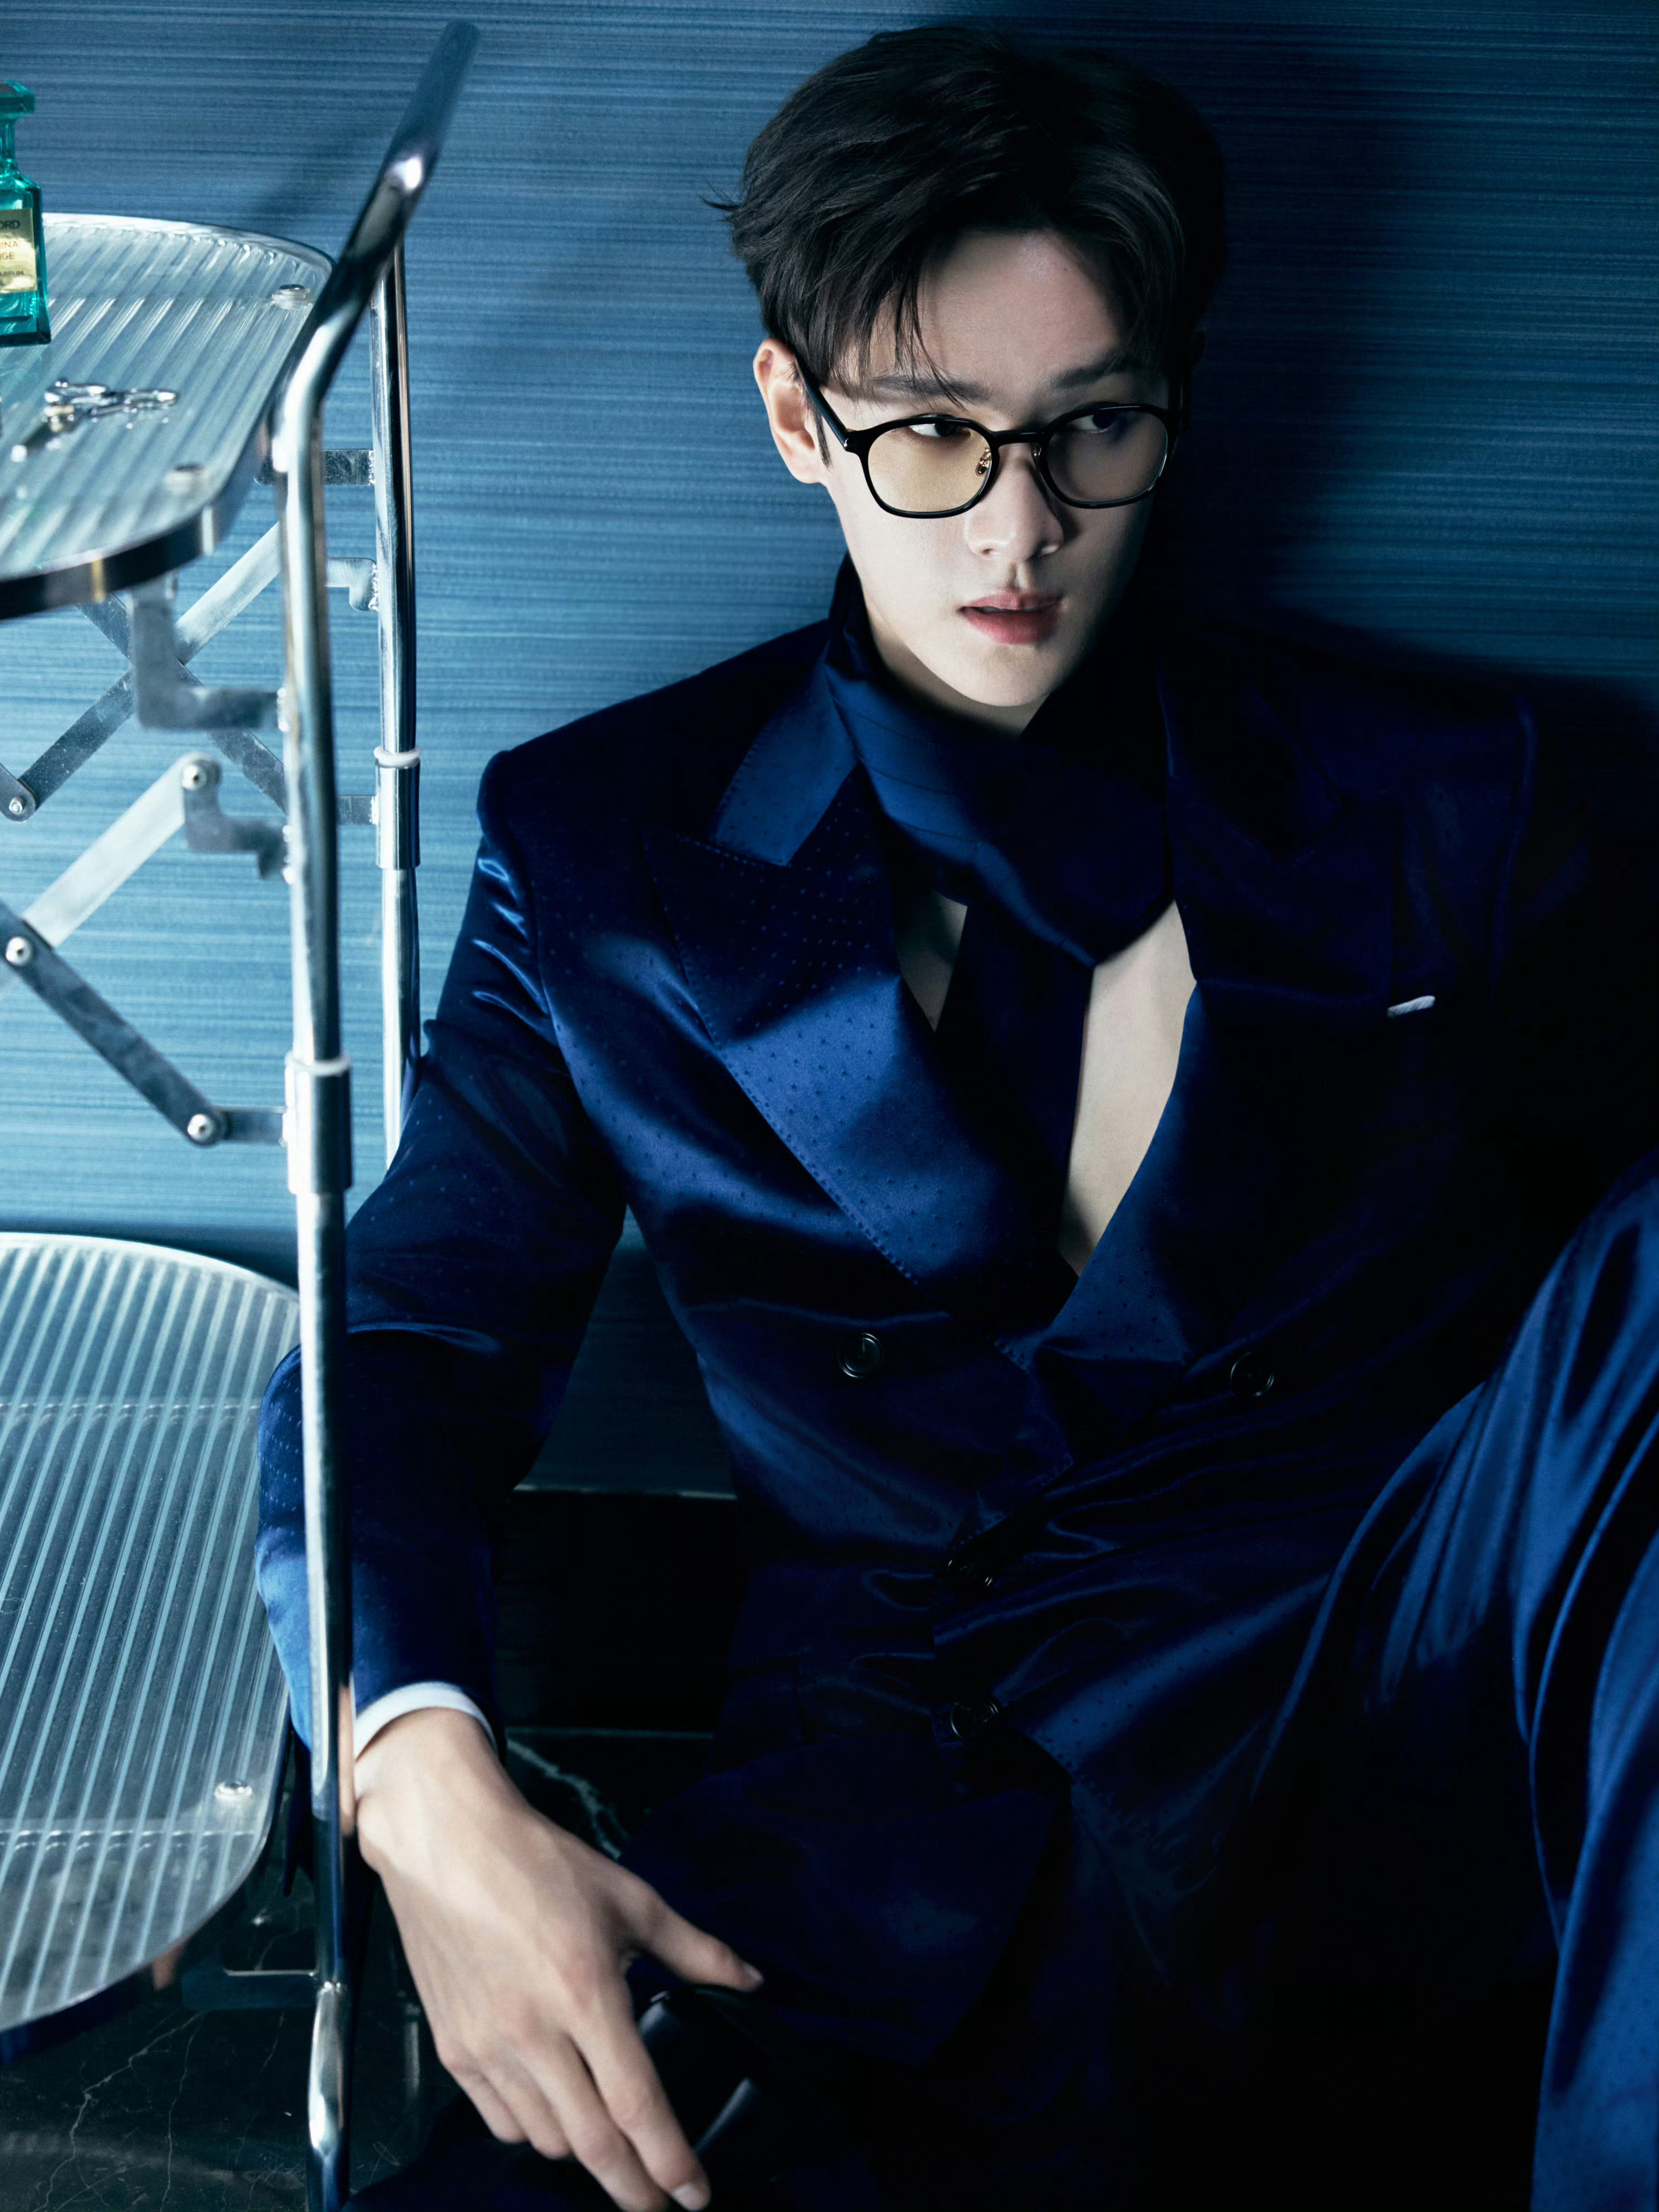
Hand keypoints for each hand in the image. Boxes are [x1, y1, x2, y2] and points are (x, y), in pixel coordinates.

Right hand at [355, 1706, 763, 2210]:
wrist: (446, 1843)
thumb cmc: (539, 1864)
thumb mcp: (631, 1899)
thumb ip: (696, 1950)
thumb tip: (751, 1981)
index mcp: (585, 1991)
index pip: (637, 2104)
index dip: (671, 2161)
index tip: (695, 2194)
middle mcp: (533, 2030)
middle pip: (592, 2144)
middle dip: (634, 2188)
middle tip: (661, 2204)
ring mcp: (487, 2046)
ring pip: (546, 2138)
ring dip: (585, 2155)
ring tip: (613, 2146)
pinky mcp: (454, 2049)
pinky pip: (501, 2120)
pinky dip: (534, 2131)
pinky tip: (556, 2112)